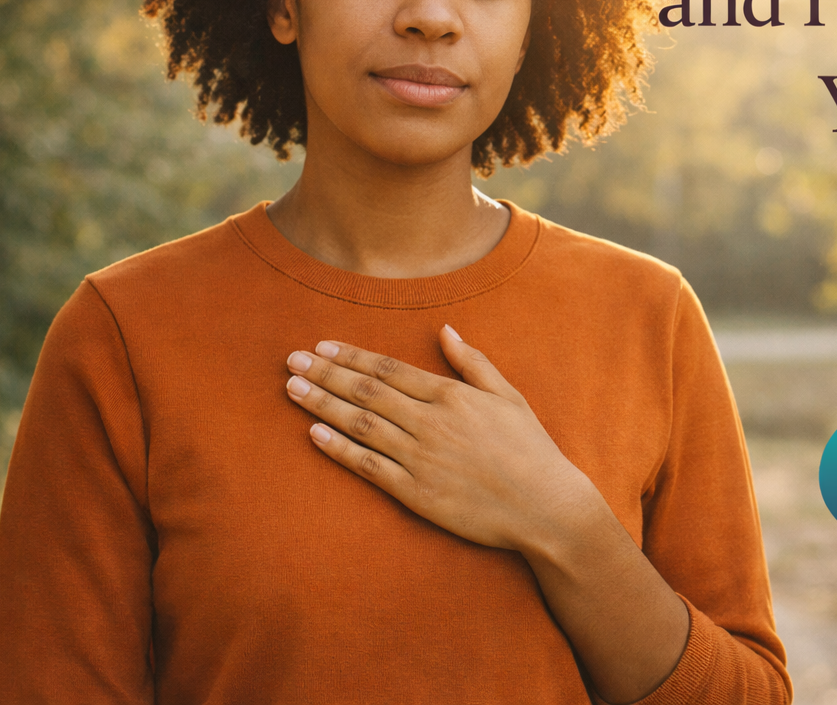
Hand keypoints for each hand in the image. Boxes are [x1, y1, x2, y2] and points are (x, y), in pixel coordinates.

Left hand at [283, 326, 592, 552]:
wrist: (545, 506)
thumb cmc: (531, 449)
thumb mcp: (508, 396)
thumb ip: (473, 362)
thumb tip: (446, 330)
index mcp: (451, 395)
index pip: (389, 369)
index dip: (352, 356)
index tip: (322, 346)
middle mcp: (430, 422)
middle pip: (366, 391)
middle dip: (325, 373)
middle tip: (291, 360)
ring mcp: (420, 457)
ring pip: (360, 424)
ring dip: (322, 403)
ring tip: (292, 388)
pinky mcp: (416, 492)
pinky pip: (368, 466)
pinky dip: (339, 448)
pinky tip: (314, 433)